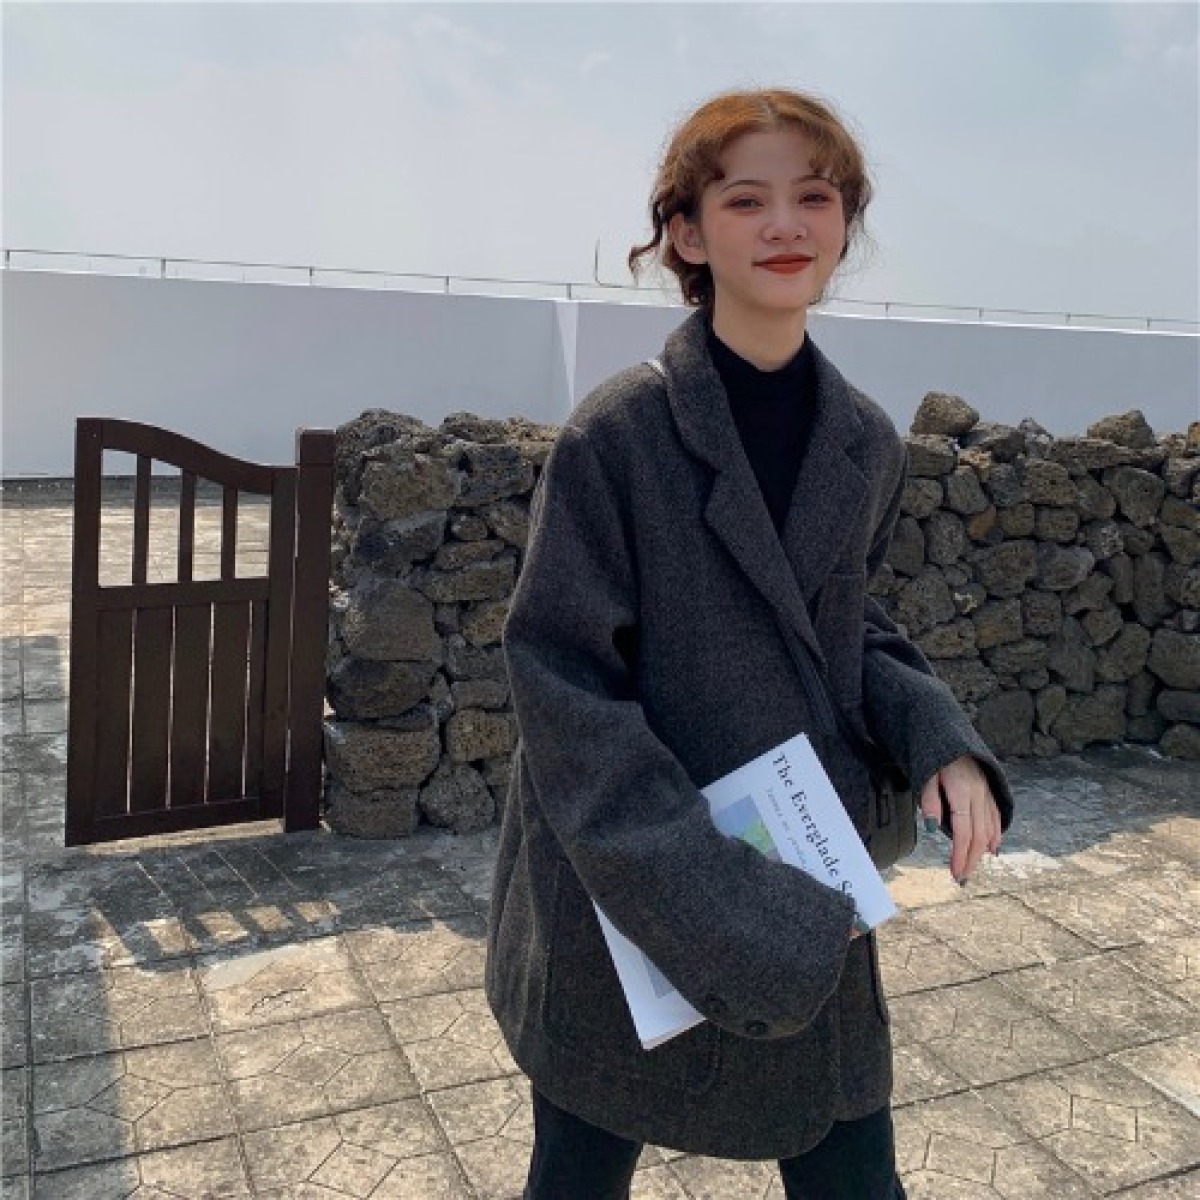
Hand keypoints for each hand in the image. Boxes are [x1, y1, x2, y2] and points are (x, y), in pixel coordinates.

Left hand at [919, 756, 1001, 884]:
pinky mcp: (990, 791)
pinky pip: (995, 817)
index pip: (963, 830)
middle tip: (961, 878)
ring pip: (989, 828)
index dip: (960, 854)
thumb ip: (929, 800)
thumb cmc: (934, 756)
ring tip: (970, 868)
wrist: (950, 734)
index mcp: (962, 790)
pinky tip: (991, 849)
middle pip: (978, 834)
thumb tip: (931, 827)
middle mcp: (979, 793)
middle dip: (970, 859)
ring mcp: (987, 792)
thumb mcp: (925, 774)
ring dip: (981, 852)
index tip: (955, 872)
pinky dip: (994, 835)